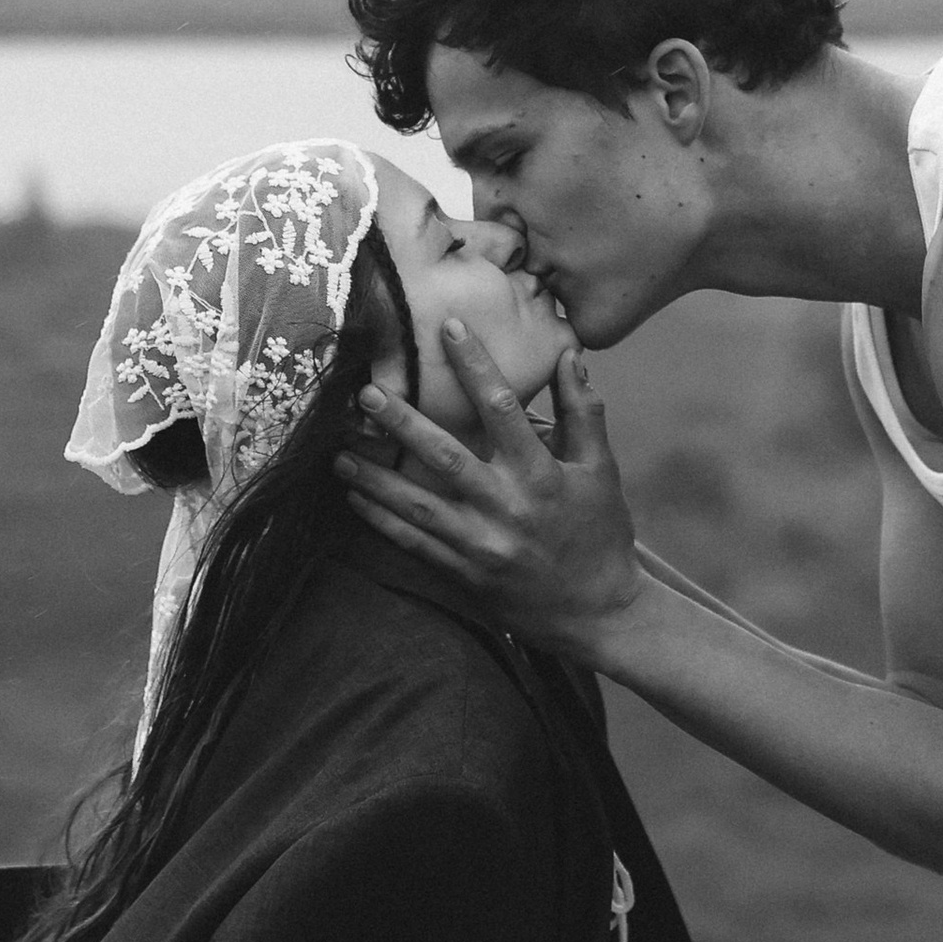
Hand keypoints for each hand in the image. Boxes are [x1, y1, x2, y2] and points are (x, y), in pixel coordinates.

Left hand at [335, 330, 642, 650]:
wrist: (599, 613)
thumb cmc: (601, 534)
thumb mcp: (602, 470)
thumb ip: (584, 411)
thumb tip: (569, 355)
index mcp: (541, 475)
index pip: (503, 407)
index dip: (475, 364)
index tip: (448, 328)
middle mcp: (507, 507)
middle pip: (445, 457)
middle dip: (402, 424)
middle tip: (366, 394)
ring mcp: (482, 545)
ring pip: (418, 506)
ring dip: (376, 478)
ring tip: (340, 452)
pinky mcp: (465, 575)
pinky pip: (415, 545)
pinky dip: (383, 522)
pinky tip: (356, 500)